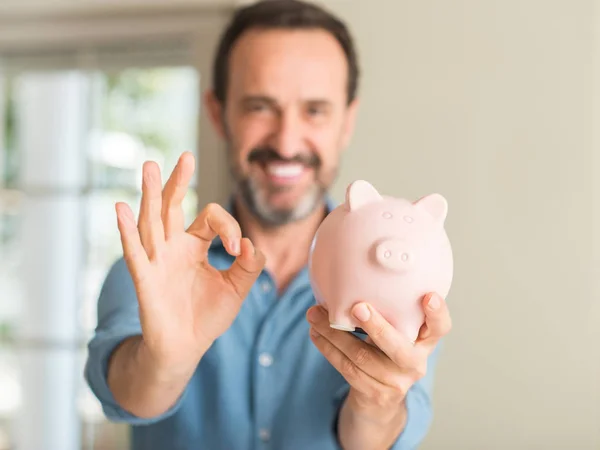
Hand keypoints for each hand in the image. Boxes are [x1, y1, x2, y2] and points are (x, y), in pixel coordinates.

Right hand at [116, 152, 265, 376]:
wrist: (186, 347)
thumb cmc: (208, 316)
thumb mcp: (237, 289)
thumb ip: (249, 266)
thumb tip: (252, 243)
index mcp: (196, 245)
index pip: (210, 218)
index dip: (228, 226)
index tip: (239, 249)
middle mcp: (174, 247)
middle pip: (173, 207)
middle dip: (179, 182)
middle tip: (186, 157)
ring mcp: (157, 260)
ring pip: (152, 221)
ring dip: (149, 194)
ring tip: (149, 166)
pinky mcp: (145, 278)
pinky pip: (134, 252)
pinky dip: (127, 231)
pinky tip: (122, 208)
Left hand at [307, 293, 450, 425]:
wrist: (379, 400)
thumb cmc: (385, 352)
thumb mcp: (396, 332)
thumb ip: (390, 311)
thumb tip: (355, 273)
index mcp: (425, 342)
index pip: (440, 328)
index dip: (437, 313)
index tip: (429, 297)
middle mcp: (415, 363)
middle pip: (398, 348)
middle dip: (377, 327)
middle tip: (358, 307)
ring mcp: (396, 382)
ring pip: (361, 356)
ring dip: (334, 333)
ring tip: (314, 314)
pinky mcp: (374, 393)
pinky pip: (347, 368)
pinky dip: (328, 348)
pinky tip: (316, 333)